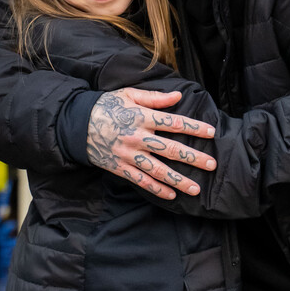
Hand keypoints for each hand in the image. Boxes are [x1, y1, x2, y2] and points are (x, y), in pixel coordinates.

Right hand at [86, 88, 216, 199]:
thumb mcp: (128, 95)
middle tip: (212, 164)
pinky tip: (171, 195)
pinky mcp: (120, 167)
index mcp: (141, 117)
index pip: (174, 123)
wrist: (77, 124)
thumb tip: (178, 96)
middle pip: (171, 149)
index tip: (211, 132)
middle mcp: (137, 137)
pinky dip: (156, 189)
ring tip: (196, 188)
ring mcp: (129, 155)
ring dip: (179, 181)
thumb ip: (154, 97)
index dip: (194, 128)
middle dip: (193, 158)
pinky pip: (141, 181)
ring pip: (158, 170)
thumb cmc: (106, 106)